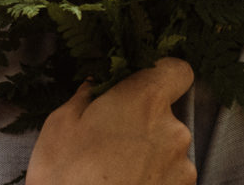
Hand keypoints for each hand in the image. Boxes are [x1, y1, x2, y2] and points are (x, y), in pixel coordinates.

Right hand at [25, 59, 195, 184]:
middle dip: (141, 121)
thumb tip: (96, 85)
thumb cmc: (65, 175)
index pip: (176, 70)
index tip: (140, 83)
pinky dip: (152, 178)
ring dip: (147, 153)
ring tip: (113, 170)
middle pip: (166, 113)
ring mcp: (182, 167)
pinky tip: (123, 184)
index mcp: (143, 101)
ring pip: (167, 146)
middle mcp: (173, 130)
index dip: (161, 73)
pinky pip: (170, 175)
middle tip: (108, 137)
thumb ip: (87, 96)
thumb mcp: (61, 124)